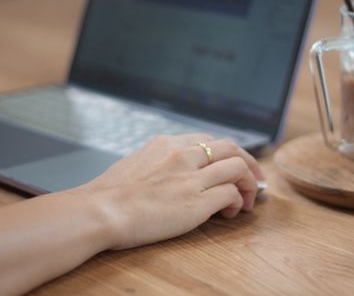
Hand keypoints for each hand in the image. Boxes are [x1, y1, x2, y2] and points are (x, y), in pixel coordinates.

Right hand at [72, 134, 264, 249]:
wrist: (99, 210)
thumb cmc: (108, 194)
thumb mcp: (135, 164)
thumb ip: (158, 163)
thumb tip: (169, 173)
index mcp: (167, 144)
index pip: (209, 140)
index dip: (226, 154)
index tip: (231, 165)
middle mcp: (183, 154)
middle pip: (231, 148)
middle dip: (248, 162)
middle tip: (254, 178)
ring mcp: (192, 176)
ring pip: (238, 167)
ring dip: (248, 183)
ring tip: (246, 200)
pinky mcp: (198, 200)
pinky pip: (231, 193)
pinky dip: (237, 202)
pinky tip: (230, 213)